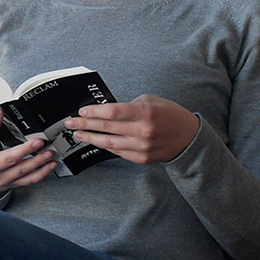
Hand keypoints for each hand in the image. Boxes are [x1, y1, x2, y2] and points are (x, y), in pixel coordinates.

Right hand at [0, 107, 55, 194]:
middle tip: (39, 141)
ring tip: (49, 152)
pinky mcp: (13, 183)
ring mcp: (3, 177)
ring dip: (38, 161)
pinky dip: (43, 172)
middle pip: (9, 158)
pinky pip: (30, 179)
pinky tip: (51, 164)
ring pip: (23, 170)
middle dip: (25, 150)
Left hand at [66, 95, 199, 163]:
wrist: (188, 138)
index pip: (112, 113)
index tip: (82, 111)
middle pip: (106, 128)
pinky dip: (106, 146)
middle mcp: (142, 131)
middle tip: (71, 123)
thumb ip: (129, 106)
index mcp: (144, 113)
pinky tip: (96, 141)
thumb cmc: (170, 115)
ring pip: (109, 143)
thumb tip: (107, 111)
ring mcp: (141, 147)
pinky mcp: (141, 158)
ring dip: (91, 138)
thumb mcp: (152, 101)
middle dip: (85, 125)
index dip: (94, 112)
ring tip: (78, 134)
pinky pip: (118, 152)